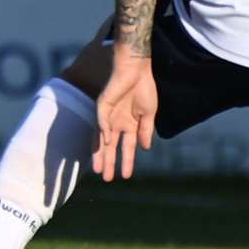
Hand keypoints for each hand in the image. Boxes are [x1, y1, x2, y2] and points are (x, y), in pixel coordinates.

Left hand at [92, 50, 156, 181]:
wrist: (136, 68)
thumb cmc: (143, 88)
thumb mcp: (149, 113)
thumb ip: (146, 130)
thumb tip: (145, 148)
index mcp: (129, 124)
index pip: (126, 147)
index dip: (126, 161)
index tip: (126, 176)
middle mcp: (117, 123)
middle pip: (110, 147)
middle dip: (109, 163)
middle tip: (107, 179)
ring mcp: (108, 115)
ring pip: (102, 139)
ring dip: (100, 154)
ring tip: (99, 170)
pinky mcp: (102, 105)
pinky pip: (102, 121)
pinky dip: (104, 132)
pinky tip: (107, 142)